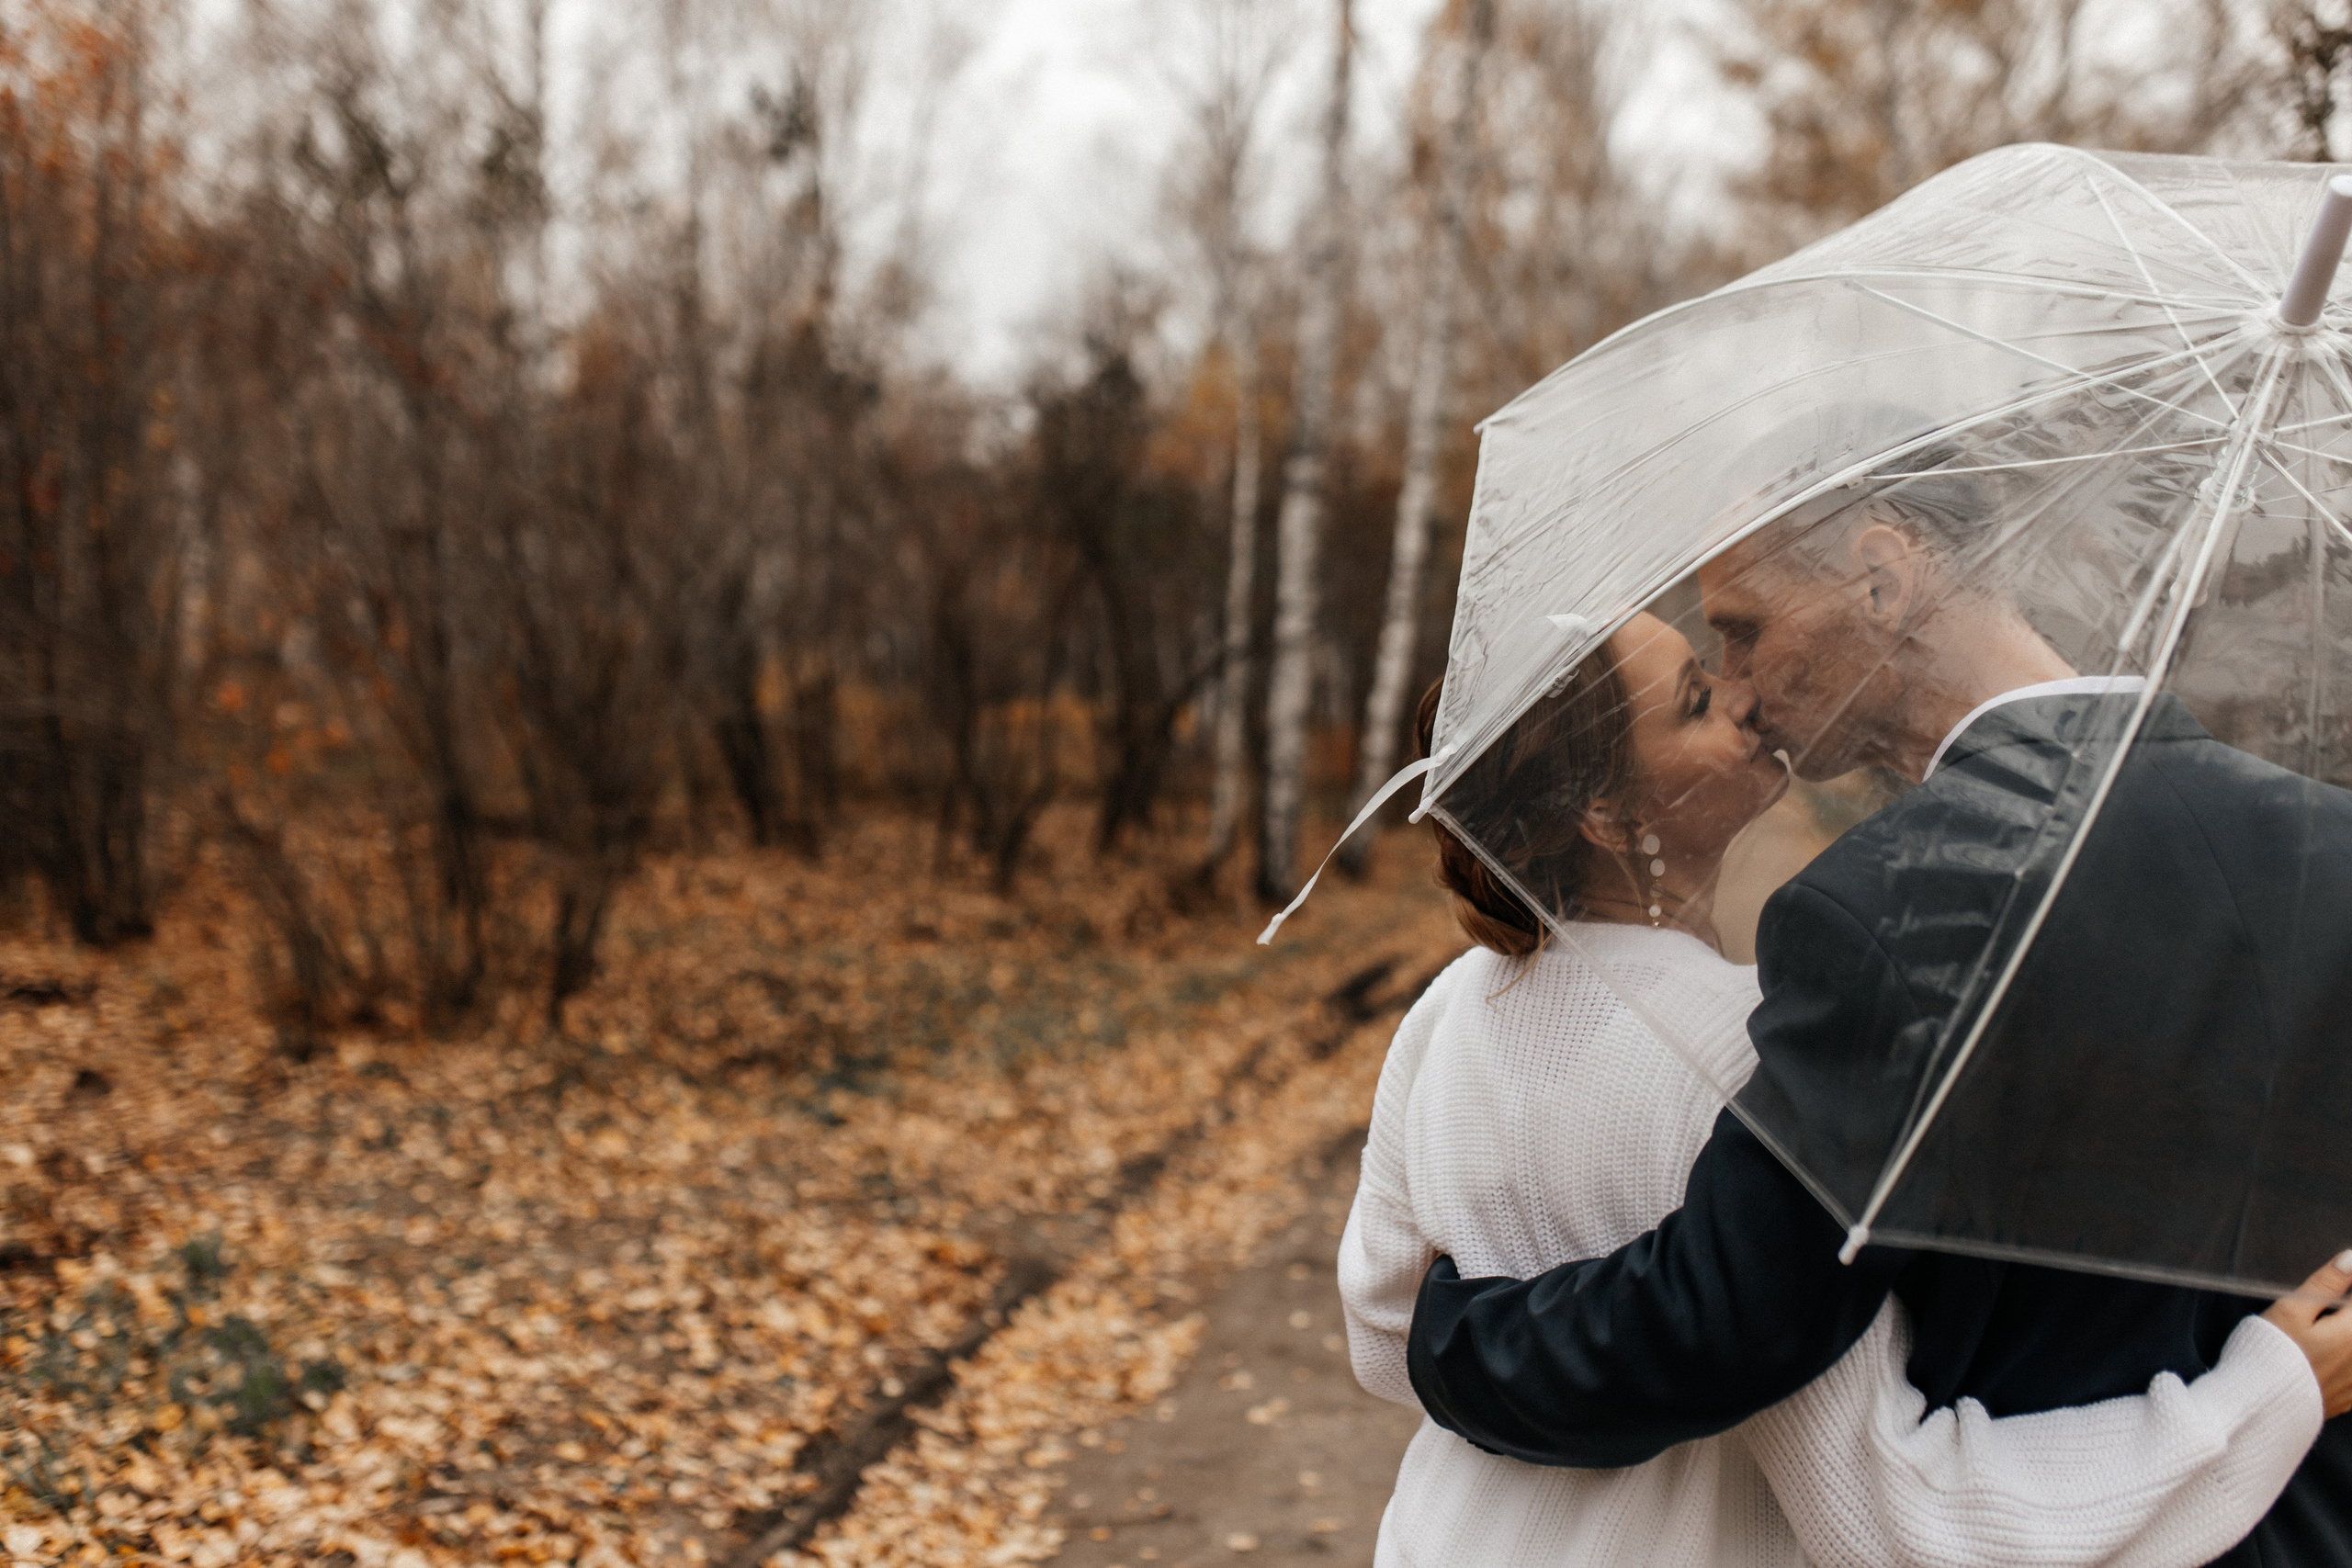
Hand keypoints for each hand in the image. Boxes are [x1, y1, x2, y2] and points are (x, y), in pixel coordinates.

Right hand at [2262, 1250, 2351, 1417]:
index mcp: (2350, 1331)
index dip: (2349, 1287)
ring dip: (2345, 1334)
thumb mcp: (2291, 1310)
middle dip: (2346, 1311)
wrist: (2260, 1405)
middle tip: (2333, 1304)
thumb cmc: (2270, 1353)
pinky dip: (2346, 1357)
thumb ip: (2326, 1284)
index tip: (2341, 1277)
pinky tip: (2334, 1355)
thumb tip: (2351, 1258)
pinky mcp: (2349, 1397)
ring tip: (2330, 1326)